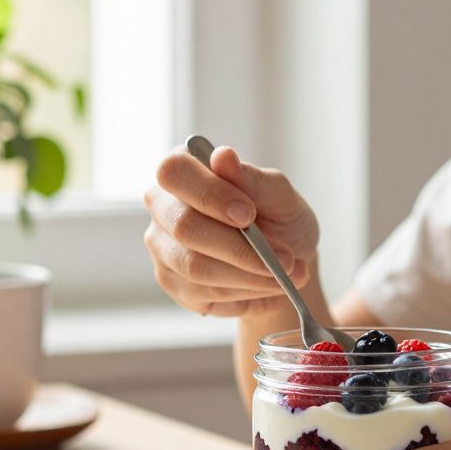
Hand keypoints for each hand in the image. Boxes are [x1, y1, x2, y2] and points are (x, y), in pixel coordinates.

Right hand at [144, 146, 318, 316]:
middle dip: (240, 247)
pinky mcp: (172, 283)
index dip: (211, 194)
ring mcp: (162, 247)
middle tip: (284, 258)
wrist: (284, 262)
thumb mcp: (280, 196)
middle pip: (184, 226)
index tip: (249, 214)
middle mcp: (163, 207)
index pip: (175, 172)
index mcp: (184, 171)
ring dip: (250, 274)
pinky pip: (205, 293)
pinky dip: (246, 291)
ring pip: (196, 266)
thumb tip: (223, 157)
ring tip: (287, 274)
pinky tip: (268, 285)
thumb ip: (253, 178)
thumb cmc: (278, 218)